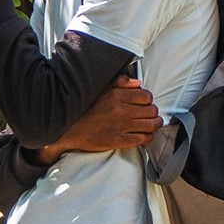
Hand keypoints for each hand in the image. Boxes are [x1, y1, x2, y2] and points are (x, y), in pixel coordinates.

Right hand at [39, 75, 160, 161]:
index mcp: (116, 95)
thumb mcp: (100, 89)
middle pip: (151, 110)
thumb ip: (120, 82)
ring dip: (154, 125)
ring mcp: (120, 126)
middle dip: (153, 113)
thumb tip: (137, 83)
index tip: (145, 104)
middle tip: (150, 115)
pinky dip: (148, 137)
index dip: (148, 101)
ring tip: (151, 125)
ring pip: (150, 125)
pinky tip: (144, 135)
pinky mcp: (118, 140)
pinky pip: (143, 139)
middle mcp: (120, 110)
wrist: (69, 130)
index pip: (146, 96)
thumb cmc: (84, 110)